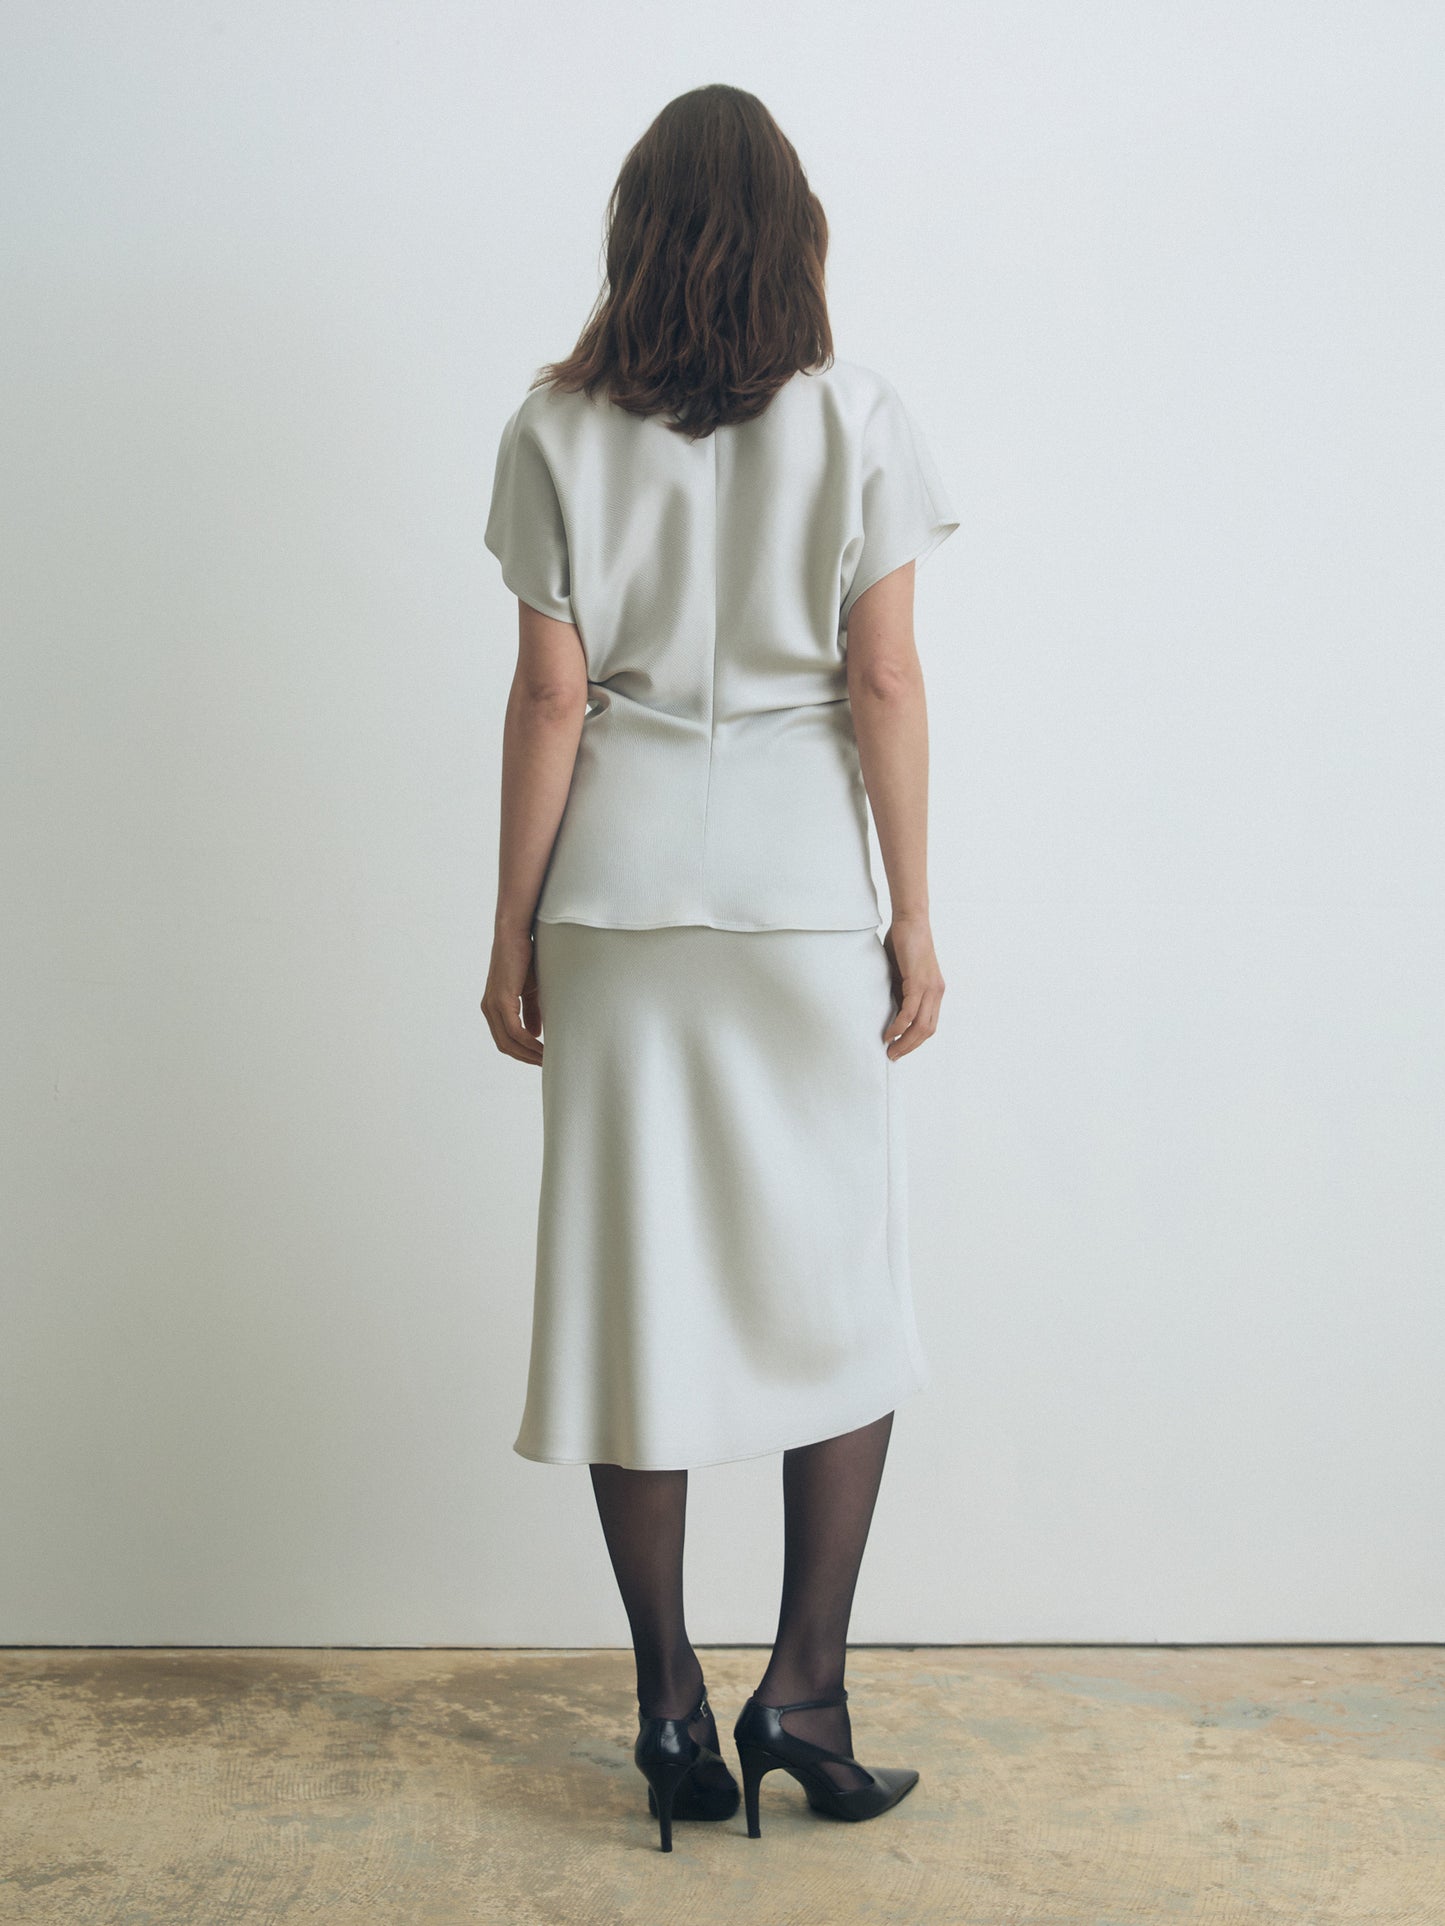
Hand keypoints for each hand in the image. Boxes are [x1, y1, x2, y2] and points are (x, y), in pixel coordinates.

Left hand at [481, 923, 542, 1064]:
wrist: (516, 934)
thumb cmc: (525, 958)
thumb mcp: (530, 990)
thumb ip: (530, 1012)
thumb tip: (535, 1034)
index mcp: (494, 1007)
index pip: (505, 1040)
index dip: (522, 1053)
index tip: (541, 1060)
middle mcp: (489, 1009)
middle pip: (505, 1046)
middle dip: (526, 1058)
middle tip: (547, 1065)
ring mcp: (493, 1005)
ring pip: (508, 1042)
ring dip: (529, 1054)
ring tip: (548, 1059)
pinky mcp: (501, 1000)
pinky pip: (514, 1031)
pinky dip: (528, 1042)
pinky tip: (542, 1046)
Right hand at [882, 913, 944, 1058]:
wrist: (911, 921)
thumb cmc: (904, 944)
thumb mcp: (902, 974)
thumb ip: (899, 991)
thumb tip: (889, 1009)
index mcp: (935, 991)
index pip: (929, 1025)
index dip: (915, 1040)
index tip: (900, 1048)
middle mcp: (937, 992)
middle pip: (927, 1030)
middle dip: (910, 1047)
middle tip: (893, 1056)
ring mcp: (930, 988)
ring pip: (921, 1026)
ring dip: (905, 1042)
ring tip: (890, 1050)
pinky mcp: (919, 982)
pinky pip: (910, 1012)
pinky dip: (900, 1026)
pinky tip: (889, 1033)